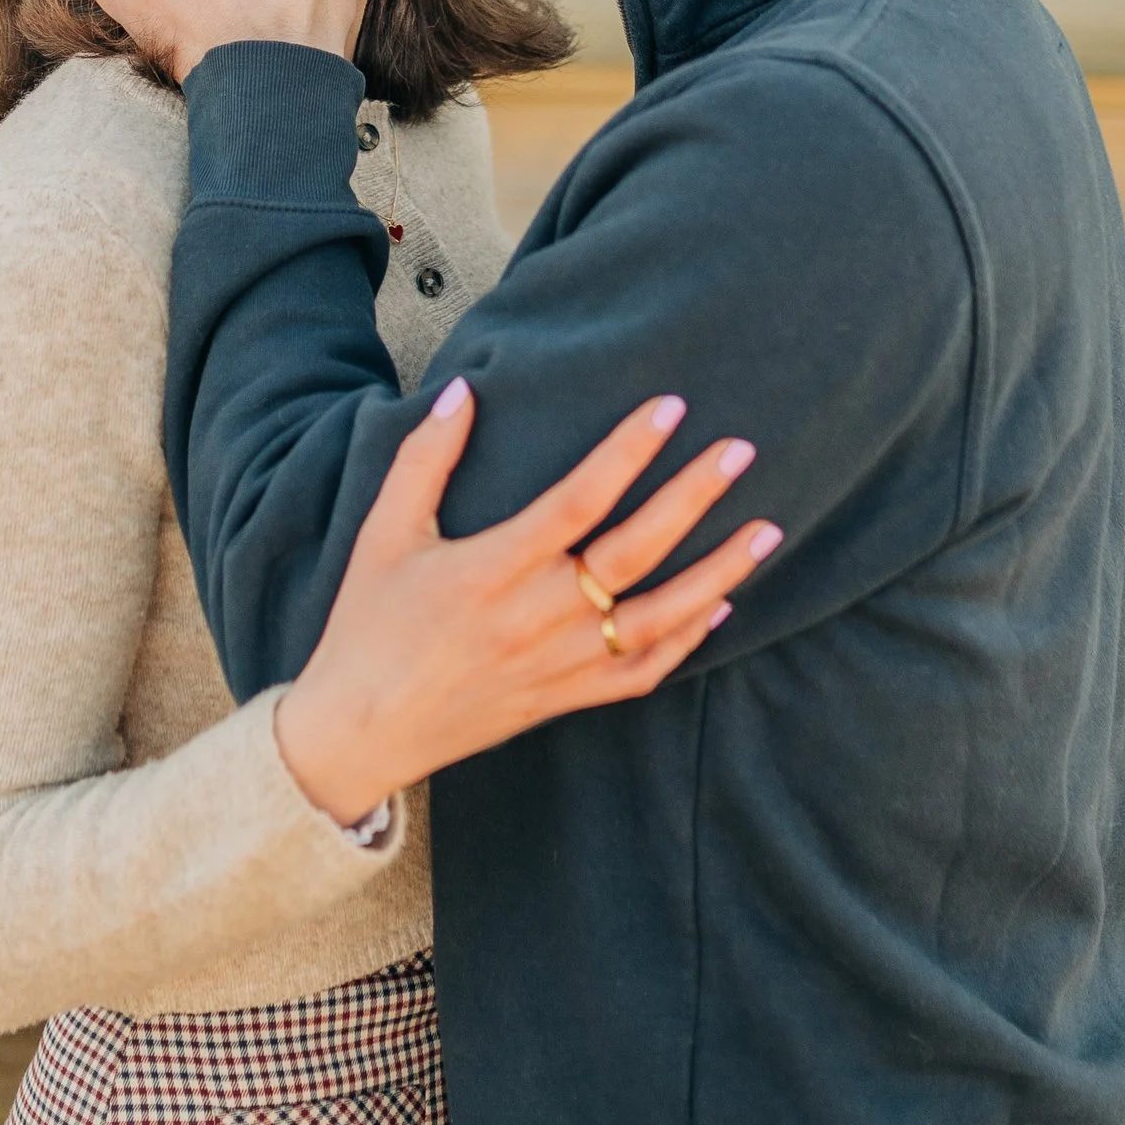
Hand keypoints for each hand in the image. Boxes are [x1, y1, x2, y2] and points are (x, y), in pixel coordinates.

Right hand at [273, 381, 781, 823]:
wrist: (358, 733)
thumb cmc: (367, 625)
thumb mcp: (383, 533)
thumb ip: (425, 459)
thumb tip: (464, 391)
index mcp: (491, 568)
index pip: (579, 498)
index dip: (628, 450)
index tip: (671, 408)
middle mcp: (535, 617)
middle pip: (635, 551)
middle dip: (694, 497)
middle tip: (741, 451)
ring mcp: (557, 663)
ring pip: (658, 618)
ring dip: (719, 573)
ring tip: (767, 531)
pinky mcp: (563, 699)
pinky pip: (641, 673)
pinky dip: (688, 642)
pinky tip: (722, 606)